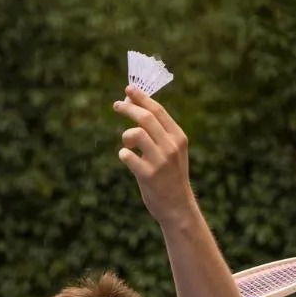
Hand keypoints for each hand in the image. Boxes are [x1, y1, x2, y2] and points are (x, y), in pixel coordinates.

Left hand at [113, 84, 194, 223]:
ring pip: (136, 134)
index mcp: (178, 137)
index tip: (128, 89)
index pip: (158, 111)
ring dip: (126, 136)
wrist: (178, 207)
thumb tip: (137, 107)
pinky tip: (127, 159)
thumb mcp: (173, 151)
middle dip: (128, 108)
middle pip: (145, 118)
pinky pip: (127, 156)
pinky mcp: (148, 175)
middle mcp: (171, 146)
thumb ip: (159, 133)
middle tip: (116, 105)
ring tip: (127, 145)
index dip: (141, 98)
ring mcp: (160, 161)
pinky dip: (123, 154)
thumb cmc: (171, 176)